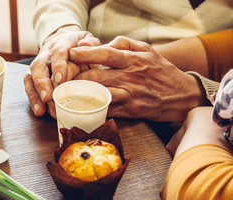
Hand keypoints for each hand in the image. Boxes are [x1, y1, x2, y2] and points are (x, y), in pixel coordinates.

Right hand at [23, 25, 99, 117]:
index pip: (58, 52)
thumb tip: (84, 45)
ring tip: (41, 110)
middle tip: (48, 97)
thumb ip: (90, 43)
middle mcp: (46, 54)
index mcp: (61, 43)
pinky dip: (33, 100)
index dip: (58, 66)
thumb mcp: (90, 41)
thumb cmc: (81, 46)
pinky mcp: (34, 76)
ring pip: (30, 77)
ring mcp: (39, 65)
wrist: (68, 43)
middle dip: (41, 83)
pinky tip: (39, 111)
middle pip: (39, 66)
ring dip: (35, 94)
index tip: (60, 80)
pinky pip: (30, 87)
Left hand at [68, 36, 207, 121]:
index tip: (70, 53)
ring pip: (100, 93)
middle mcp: (131, 77)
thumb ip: (124, 44)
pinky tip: (80, 107)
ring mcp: (131, 95)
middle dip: (76, 76)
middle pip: (97, 75)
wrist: (182, 96)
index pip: (105, 54)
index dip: (85, 54)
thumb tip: (102, 43)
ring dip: (81, 93)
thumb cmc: (161, 71)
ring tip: (65, 91)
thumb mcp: (147, 51)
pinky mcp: (131, 111)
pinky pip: (108, 109)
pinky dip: (93, 108)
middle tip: (61, 76)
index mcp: (134, 59)